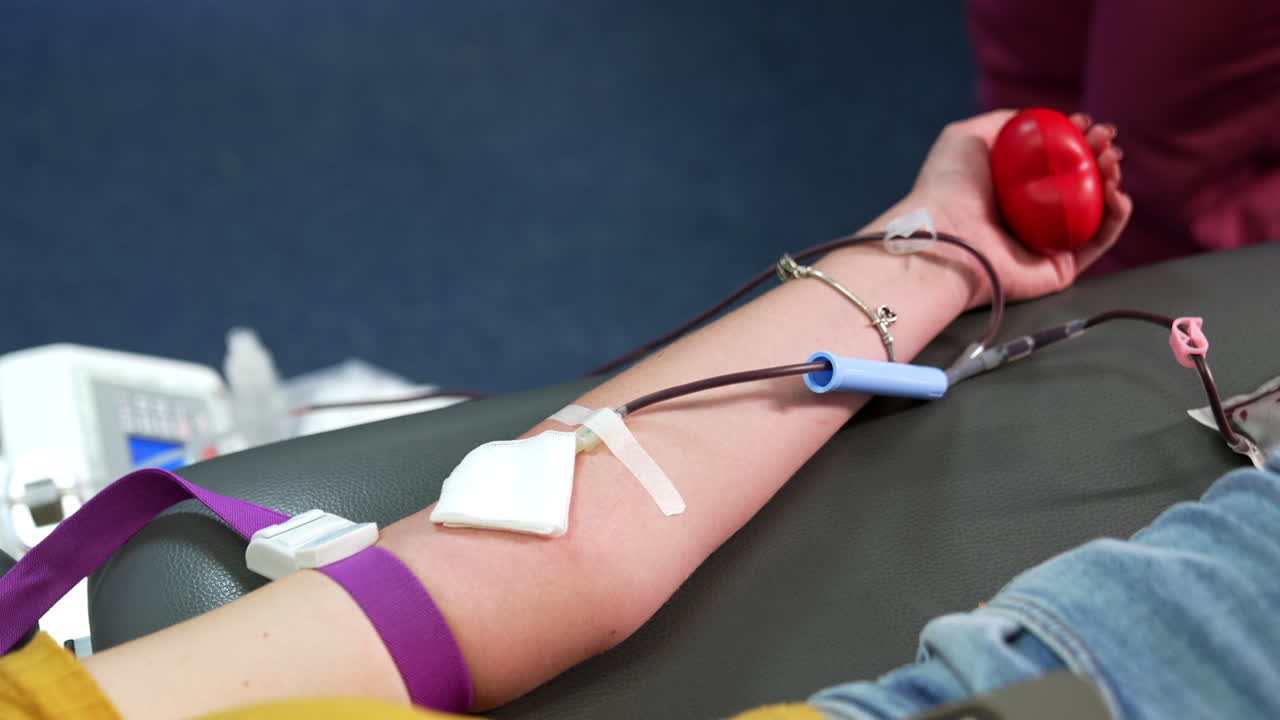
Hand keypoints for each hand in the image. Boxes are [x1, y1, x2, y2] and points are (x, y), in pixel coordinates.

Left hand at [904, 109, 1130, 308]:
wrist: (944, 235)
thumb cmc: (946, 187)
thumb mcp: (967, 137)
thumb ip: (1004, 123)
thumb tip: (1039, 119)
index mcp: (1010, 188)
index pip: (1055, 161)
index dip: (1076, 138)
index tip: (1087, 122)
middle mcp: (1029, 216)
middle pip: (1079, 182)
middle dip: (1099, 154)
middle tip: (1105, 139)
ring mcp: (1046, 243)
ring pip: (1095, 210)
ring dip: (1112, 179)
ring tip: (1112, 160)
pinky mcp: (1059, 268)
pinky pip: (1098, 242)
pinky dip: (1116, 217)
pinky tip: (1117, 193)